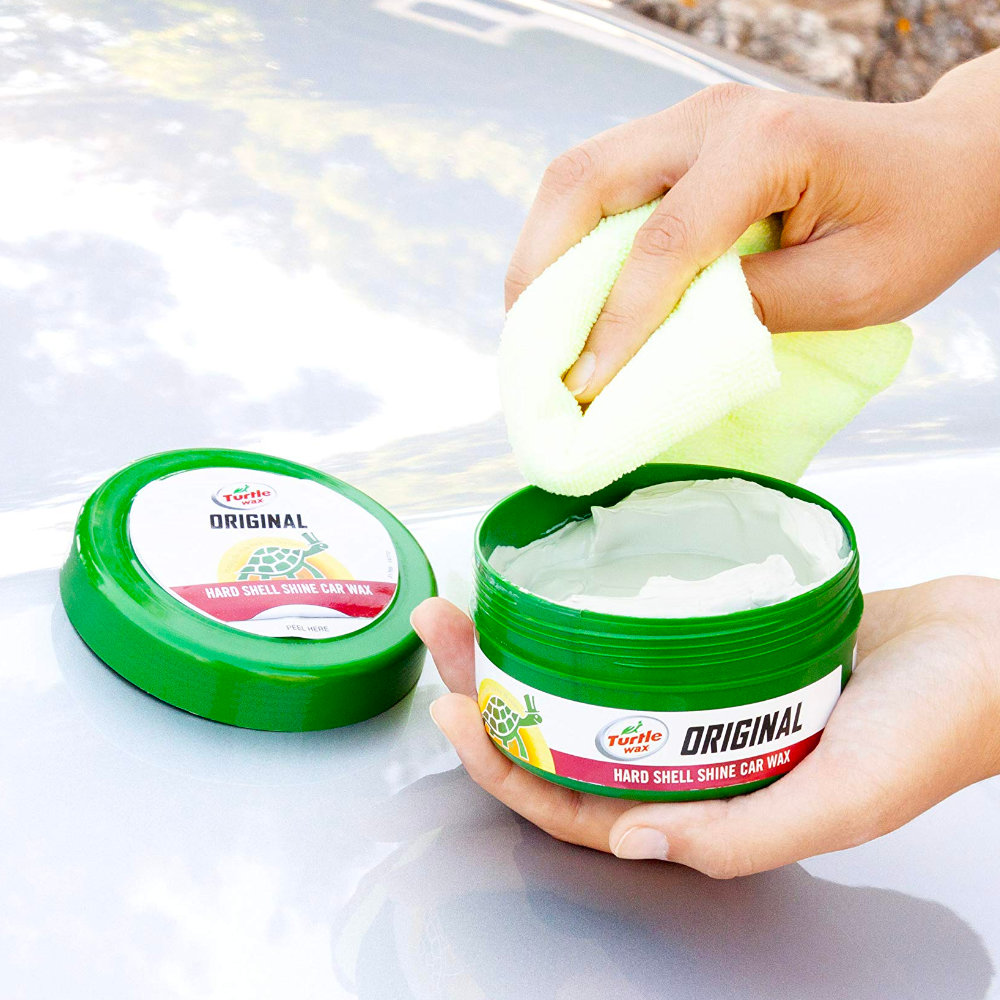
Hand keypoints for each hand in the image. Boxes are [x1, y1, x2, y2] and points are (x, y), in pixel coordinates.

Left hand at [413, 576, 999, 877]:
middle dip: (490, 689)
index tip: (456, 710)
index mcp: (701, 807)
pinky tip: (555, 589)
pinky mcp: (714, 646)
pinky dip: (586, 619)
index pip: (575, 804)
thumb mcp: (841, 802)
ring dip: (526, 645)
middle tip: (444, 630)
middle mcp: (686, 755)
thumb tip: (629, 845)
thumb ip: (740, 838)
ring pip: (586, 682)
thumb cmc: (932, 730)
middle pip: (562, 733)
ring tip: (475, 601)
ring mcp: (695, 698)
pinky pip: (634, 639)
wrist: (986, 647)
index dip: (505, 769)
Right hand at [504, 50, 999, 402]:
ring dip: (542, 253)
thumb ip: (752, 310)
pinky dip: (570, 241)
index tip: (587, 387)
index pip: (663, 243)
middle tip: (529, 348)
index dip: (617, 324)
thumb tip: (658, 344)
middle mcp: (712, 117)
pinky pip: (601, 185)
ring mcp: (690, 121)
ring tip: (535, 326)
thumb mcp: (853, 289)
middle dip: (539, 271)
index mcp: (766, 145)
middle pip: (585, 181)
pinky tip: (569, 293)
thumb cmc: (917, 225)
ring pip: (579, 177)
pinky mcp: (681, 141)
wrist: (944, 165)